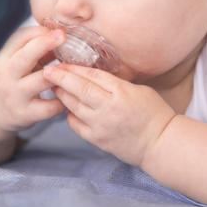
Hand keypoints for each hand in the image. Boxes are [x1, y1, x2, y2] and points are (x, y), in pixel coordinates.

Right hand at [0, 26, 66, 133]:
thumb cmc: (10, 80)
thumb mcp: (14, 62)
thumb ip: (35, 51)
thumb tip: (60, 38)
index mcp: (4, 58)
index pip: (19, 38)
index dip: (39, 32)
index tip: (57, 31)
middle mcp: (7, 76)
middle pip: (26, 56)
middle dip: (45, 43)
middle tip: (62, 35)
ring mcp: (15, 96)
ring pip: (41, 81)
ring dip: (60, 73)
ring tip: (73, 69)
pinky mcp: (25, 114)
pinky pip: (49, 107)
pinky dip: (63, 101)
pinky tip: (70, 96)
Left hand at [44, 64, 175, 166]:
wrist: (159, 144)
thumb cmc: (154, 113)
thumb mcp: (140, 90)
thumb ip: (116, 84)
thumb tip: (94, 76)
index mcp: (121, 92)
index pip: (92, 75)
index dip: (74, 68)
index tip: (62, 62)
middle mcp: (108, 108)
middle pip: (78, 89)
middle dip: (60, 78)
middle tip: (47, 70)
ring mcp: (101, 126)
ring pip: (73, 106)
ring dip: (62, 95)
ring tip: (54, 87)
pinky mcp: (97, 140)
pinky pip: (76, 125)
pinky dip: (70, 115)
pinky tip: (68, 108)